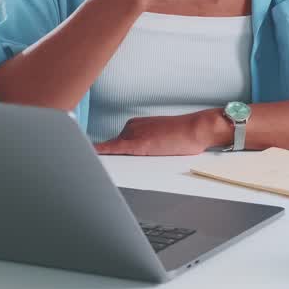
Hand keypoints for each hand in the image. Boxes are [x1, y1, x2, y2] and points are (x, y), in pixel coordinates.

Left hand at [94, 110, 229, 155]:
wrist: (195, 128)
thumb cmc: (183, 134)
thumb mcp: (159, 136)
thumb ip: (144, 143)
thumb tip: (136, 155)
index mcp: (135, 124)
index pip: (116, 143)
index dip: (110, 153)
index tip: (94, 155)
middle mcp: (131, 126)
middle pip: (114, 150)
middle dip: (118, 159)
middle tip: (134, 164)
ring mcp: (134, 134)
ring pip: (115, 151)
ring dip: (116, 159)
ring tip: (144, 160)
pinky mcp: (138, 144)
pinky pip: (114, 148)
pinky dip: (102, 151)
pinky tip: (92, 153)